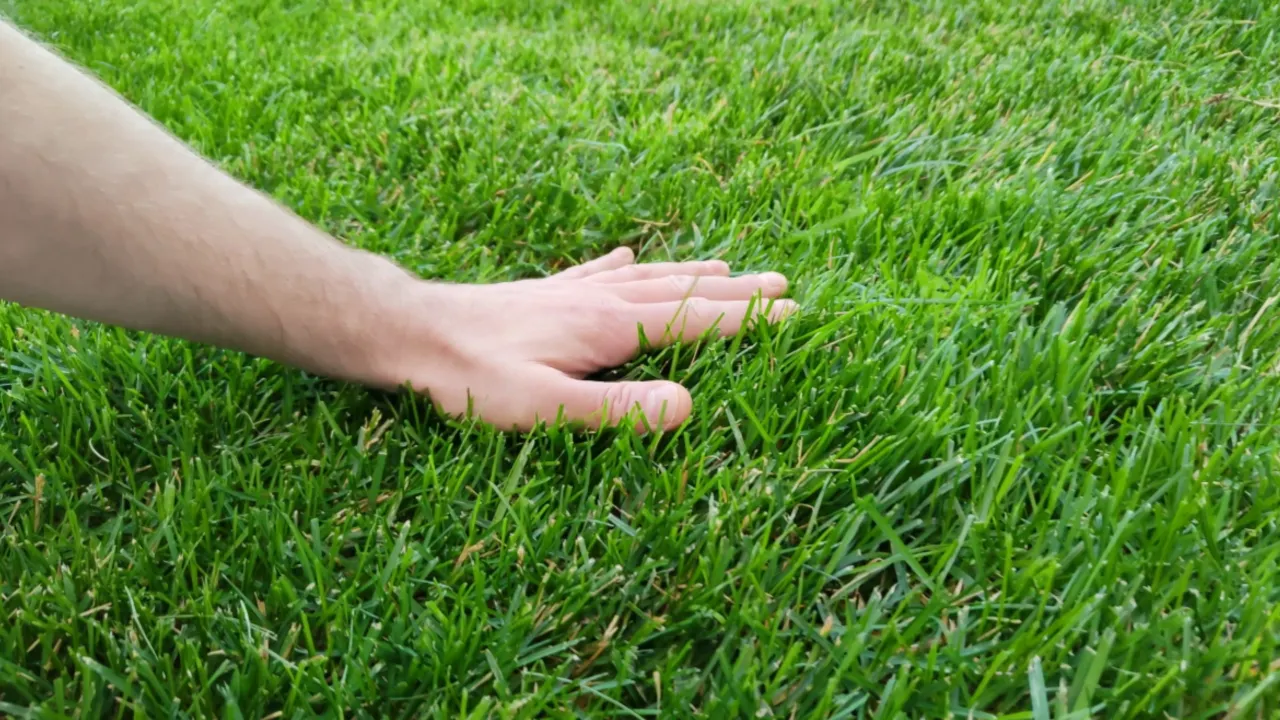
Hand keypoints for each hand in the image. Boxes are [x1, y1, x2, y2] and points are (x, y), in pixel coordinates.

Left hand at [376, 247, 795, 431]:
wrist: (412, 332)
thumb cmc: (474, 377)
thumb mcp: (547, 405)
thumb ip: (618, 408)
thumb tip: (688, 405)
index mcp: (610, 327)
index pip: (696, 321)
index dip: (748, 320)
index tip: (794, 314)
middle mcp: (599, 300)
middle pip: (682, 290)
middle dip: (736, 291)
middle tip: (783, 281)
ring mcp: (571, 293)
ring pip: (648, 277)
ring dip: (692, 273)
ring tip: (727, 268)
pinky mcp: (544, 294)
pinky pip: (596, 273)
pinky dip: (623, 264)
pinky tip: (625, 254)